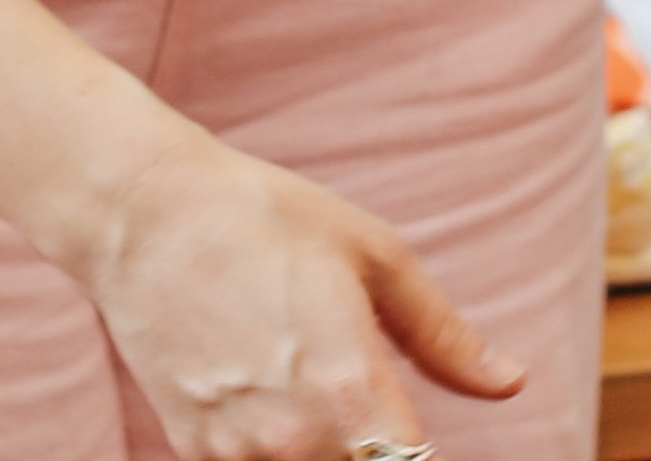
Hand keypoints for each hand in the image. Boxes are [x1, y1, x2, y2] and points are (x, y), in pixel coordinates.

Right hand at [62, 120, 519, 460]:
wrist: (141, 213)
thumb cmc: (265, 218)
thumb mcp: (373, 256)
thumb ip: (443, 337)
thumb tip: (508, 382)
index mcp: (351, 394)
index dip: (421, 458)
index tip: (416, 439)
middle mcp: (294, 440)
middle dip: (379, 453)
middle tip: (372, 408)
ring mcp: (238, 454)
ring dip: (331, 450)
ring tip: (316, 390)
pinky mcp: (194, 453)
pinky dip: (277, 450)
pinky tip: (272, 396)